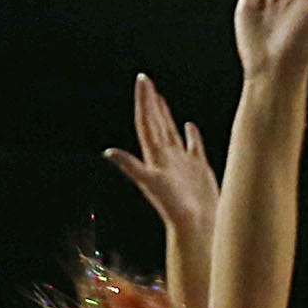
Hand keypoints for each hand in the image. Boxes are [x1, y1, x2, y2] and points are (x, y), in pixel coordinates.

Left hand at [104, 73, 217, 235]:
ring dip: (164, 115)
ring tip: (160, 98)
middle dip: (150, 102)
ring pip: (170, 132)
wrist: (196, 227)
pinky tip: (189, 125)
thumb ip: (131, 167)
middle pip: (155, 123)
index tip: (143, 81)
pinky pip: (193, 146)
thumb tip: (109, 152)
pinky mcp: (198, 169)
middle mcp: (165, 157)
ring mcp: (181, 163)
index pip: (147, 122)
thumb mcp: (151, 184)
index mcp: (155, 156)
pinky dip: (191, 134)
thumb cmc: (174, 208)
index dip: (144, 101)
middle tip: (146, 81)